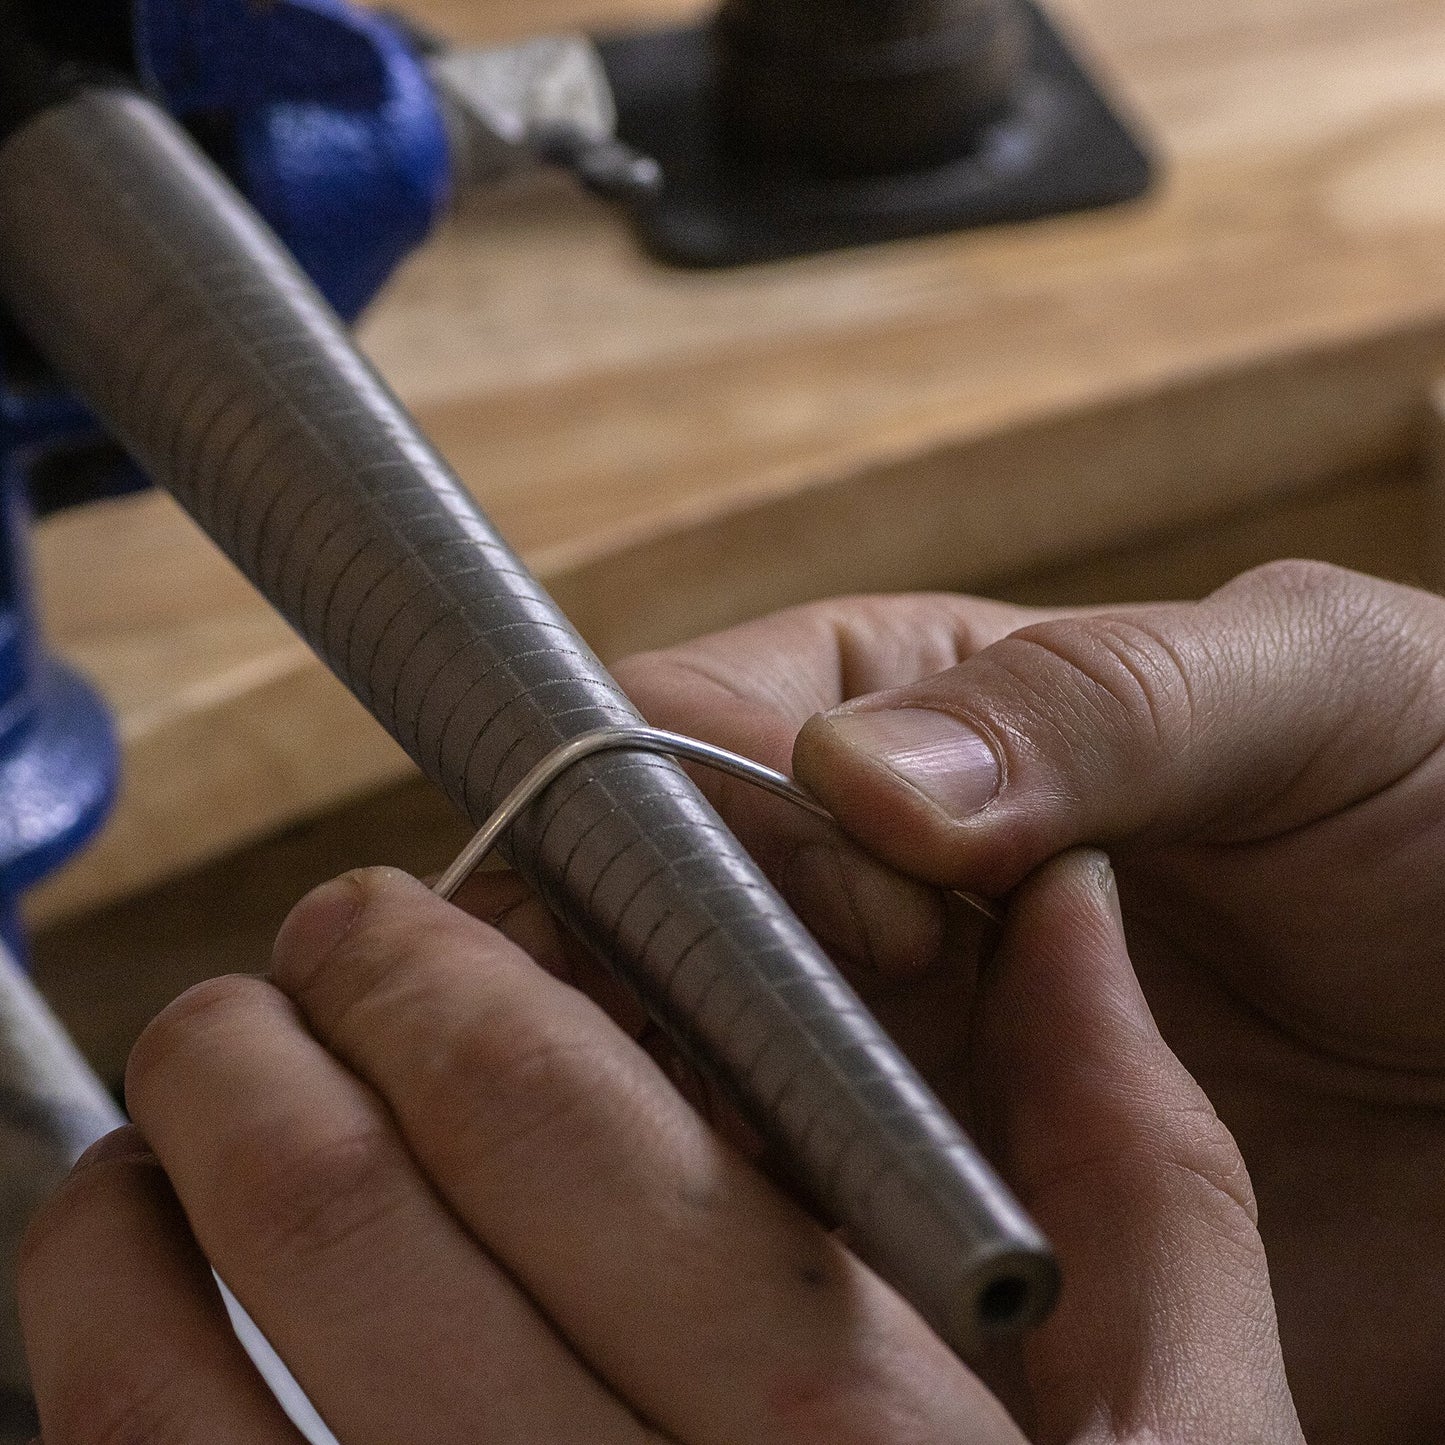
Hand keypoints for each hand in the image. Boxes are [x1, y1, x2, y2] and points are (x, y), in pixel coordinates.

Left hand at [18, 863, 1297, 1436]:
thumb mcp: (1181, 1405)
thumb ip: (1127, 1150)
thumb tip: (1063, 898)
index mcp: (846, 1433)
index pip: (554, 1113)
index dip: (436, 970)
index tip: (400, 911)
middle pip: (342, 1218)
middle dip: (271, 1035)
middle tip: (290, 964)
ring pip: (173, 1386)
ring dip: (147, 1186)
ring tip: (203, 1085)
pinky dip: (98, 1350)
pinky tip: (140, 1272)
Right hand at [611, 560, 1444, 1443]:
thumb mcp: (1309, 695)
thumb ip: (1092, 704)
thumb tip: (853, 781)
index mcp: (899, 719)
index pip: (682, 729)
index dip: (701, 812)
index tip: (881, 927)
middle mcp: (847, 885)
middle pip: (645, 918)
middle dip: (662, 992)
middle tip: (807, 1096)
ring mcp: (871, 1051)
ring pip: (682, 1084)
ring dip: (710, 1144)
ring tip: (839, 1206)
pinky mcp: (918, 1202)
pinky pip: (790, 1232)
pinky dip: (786, 1264)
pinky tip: (870, 1299)